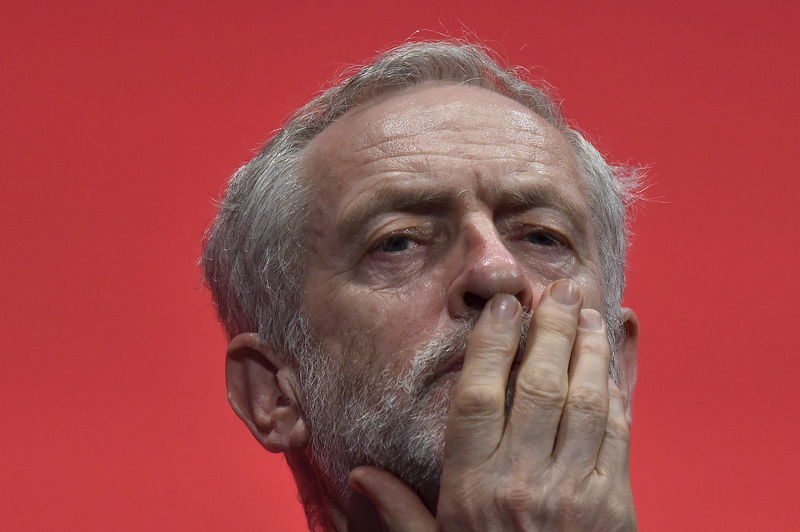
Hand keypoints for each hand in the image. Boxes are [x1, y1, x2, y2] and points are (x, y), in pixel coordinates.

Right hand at [349, 280, 635, 530]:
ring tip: (589, 310)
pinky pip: (618, 435)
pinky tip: (613, 360)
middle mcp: (523, 484)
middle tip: (559, 287)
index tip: (502, 308)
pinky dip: (619, 390)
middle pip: (538, 387)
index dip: (490, 345)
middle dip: (551, 329)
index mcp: (472, 490)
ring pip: (585, 402)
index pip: (477, 398)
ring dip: (589, 349)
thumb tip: (358, 474)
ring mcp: (575, 494)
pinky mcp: (616, 507)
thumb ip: (399, 513)